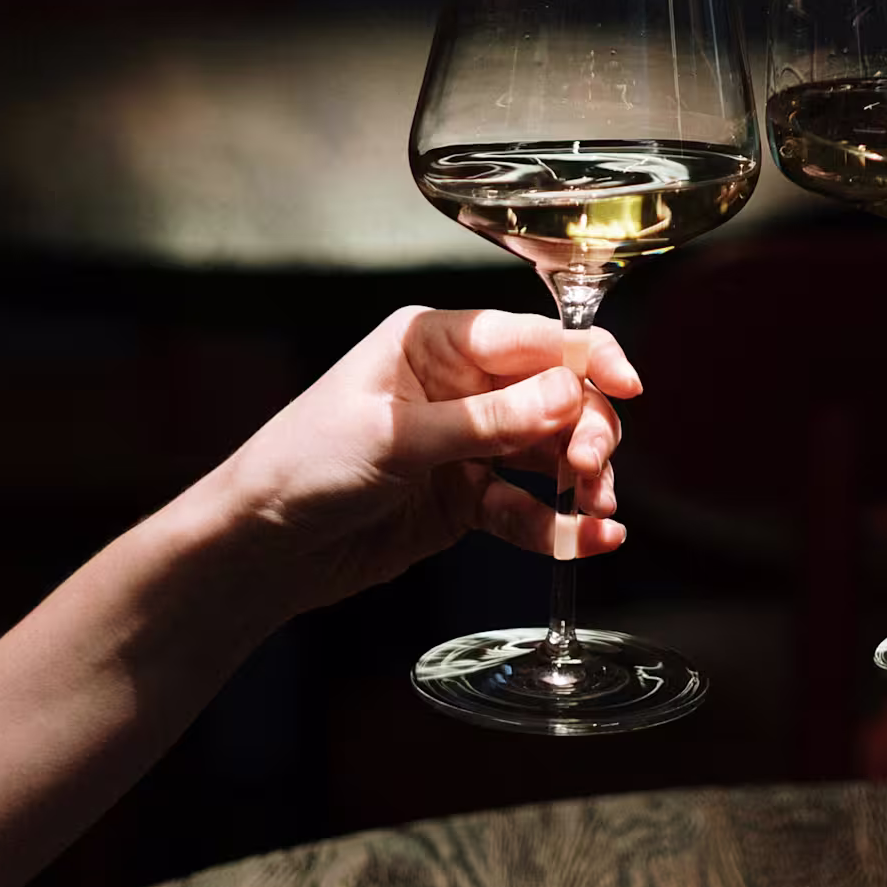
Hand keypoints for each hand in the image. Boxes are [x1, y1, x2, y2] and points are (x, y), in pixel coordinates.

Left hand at [211, 304, 639, 615]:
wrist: (258, 549)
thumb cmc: (303, 466)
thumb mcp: (396, 438)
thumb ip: (487, 421)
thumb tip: (569, 395)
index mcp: (437, 342)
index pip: (533, 337)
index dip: (588, 358)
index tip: (628, 386)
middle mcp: (460, 385)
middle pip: (555, 395)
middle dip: (585, 429)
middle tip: (591, 469)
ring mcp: (466, 443)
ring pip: (549, 452)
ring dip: (580, 480)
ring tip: (596, 510)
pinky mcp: (464, 499)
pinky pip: (525, 507)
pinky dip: (558, 526)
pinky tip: (589, 541)